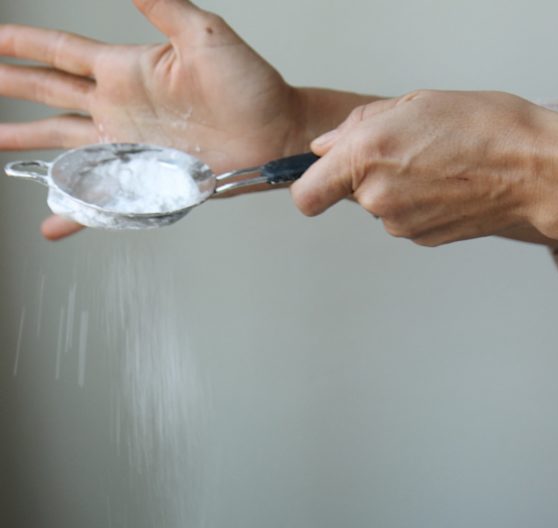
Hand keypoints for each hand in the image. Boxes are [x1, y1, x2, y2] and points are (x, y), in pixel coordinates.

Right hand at [0, 0, 304, 238]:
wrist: (276, 134)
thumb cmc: (251, 85)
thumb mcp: (204, 34)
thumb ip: (162, 4)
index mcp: (125, 69)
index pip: (61, 51)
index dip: (24, 44)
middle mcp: (118, 108)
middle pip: (49, 95)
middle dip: (12, 88)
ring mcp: (128, 145)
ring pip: (63, 143)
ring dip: (27, 143)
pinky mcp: (144, 179)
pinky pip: (101, 197)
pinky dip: (74, 211)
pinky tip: (51, 220)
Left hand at [291, 89, 557, 245]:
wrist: (537, 172)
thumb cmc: (489, 128)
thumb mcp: (417, 101)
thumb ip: (361, 125)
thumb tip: (328, 146)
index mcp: (367, 155)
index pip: (306, 194)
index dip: (311, 183)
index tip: (322, 175)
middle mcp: (377, 196)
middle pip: (349, 192)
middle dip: (369, 172)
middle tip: (410, 147)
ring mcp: (400, 224)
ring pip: (379, 206)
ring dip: (398, 185)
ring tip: (438, 162)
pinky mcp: (422, 239)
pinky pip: (405, 218)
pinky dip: (419, 202)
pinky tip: (449, 183)